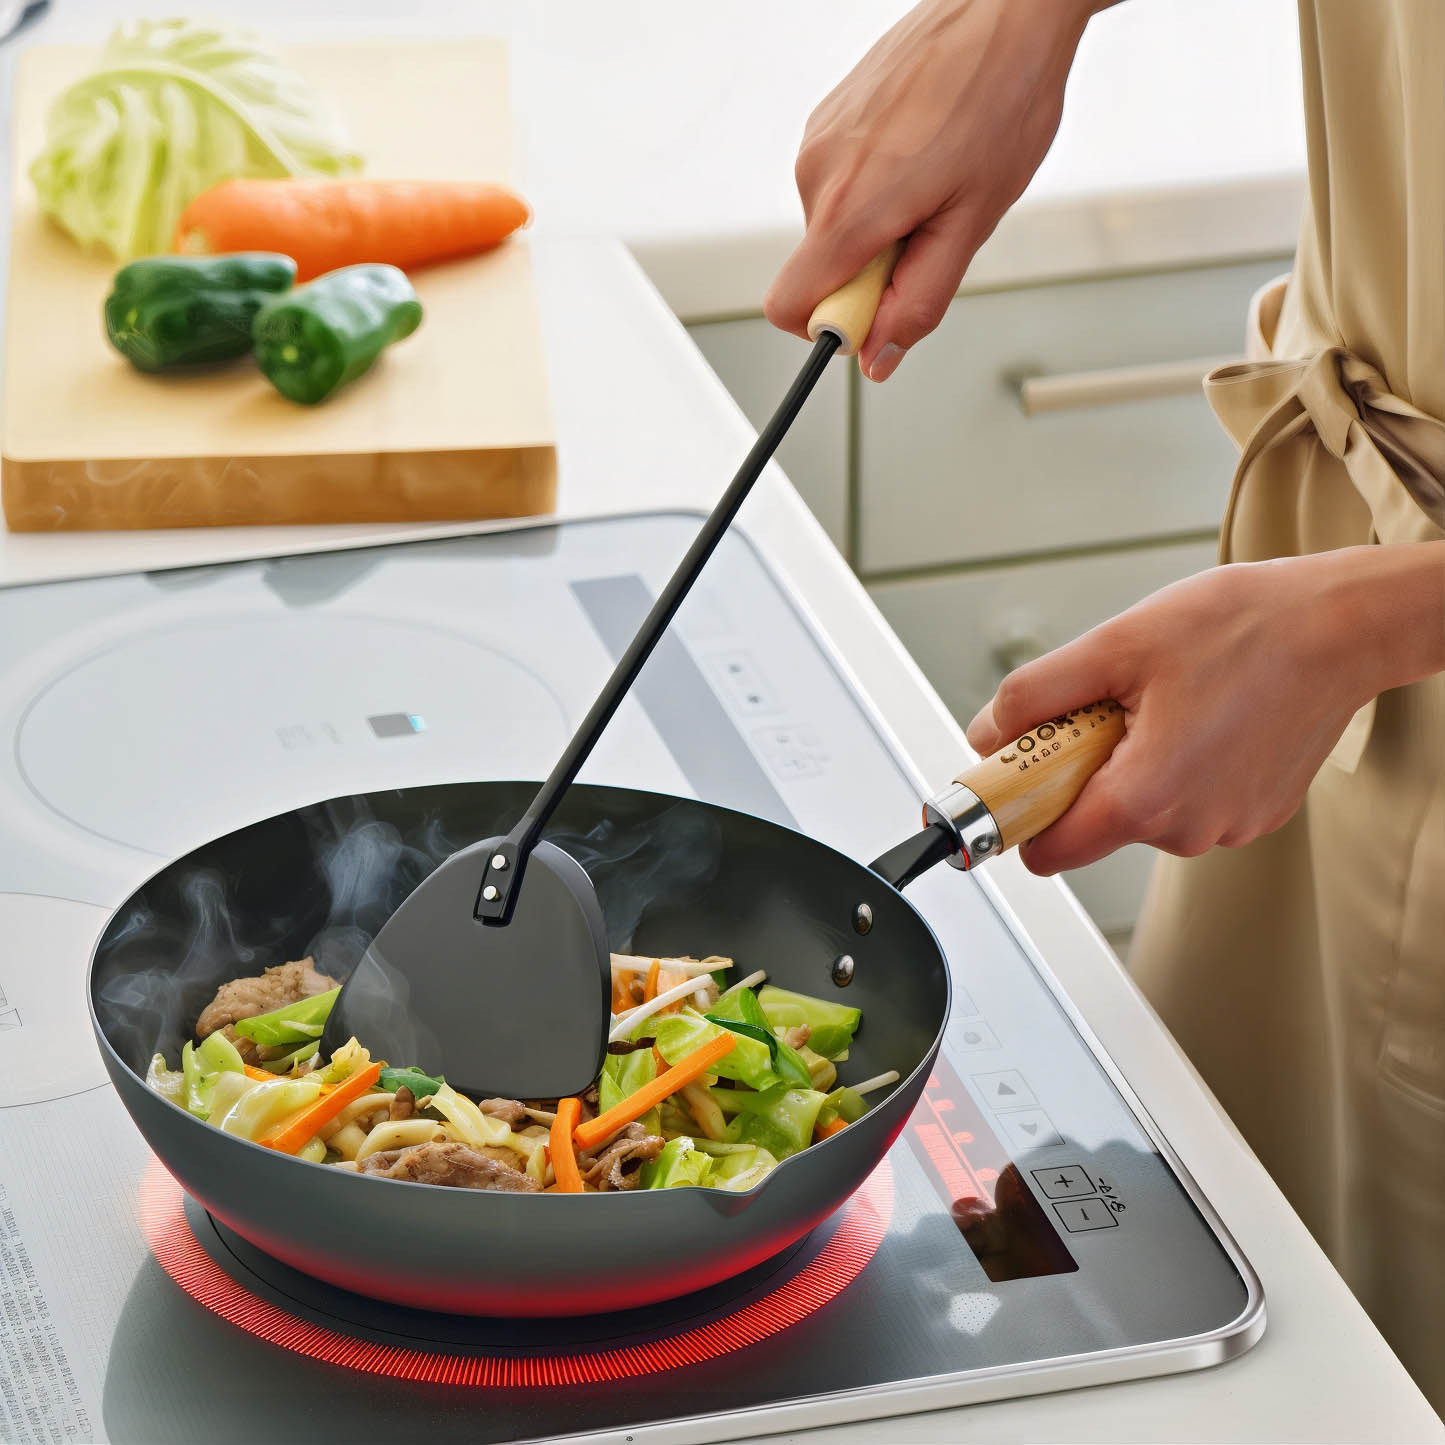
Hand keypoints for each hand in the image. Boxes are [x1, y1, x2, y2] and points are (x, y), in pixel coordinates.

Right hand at [764, 0, 1100, 380]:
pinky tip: (923, 150)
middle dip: (871, 271)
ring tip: (936, 177)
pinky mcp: (827, 118)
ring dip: (879, 225)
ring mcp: (819, 140)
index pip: (789, 306)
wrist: (1007, 6)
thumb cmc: (1001, 98)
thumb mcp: (973, 222)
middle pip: (819, 270)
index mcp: (848, 207)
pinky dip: (876, 188)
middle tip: (933, 227)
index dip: (831, 326)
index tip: (877, 311)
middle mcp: (817, 173)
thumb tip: (879, 356)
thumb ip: (919, 300)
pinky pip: (840, 185)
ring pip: (834, 227)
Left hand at [963, 546, 1444, 875]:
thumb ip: (1035, 697)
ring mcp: (1227, 826)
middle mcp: (1188, 830)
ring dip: (1132, 762)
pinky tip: (1202, 712)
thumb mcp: (1113, 646)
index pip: (1047, 852)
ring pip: (1141, 809)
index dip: (1021, 813)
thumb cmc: (1242, 628)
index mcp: (1145, 799)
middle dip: (1082, 770)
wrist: (1342, 624)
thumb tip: (988, 734)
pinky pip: (1187, 799)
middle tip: (1109, 705)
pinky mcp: (1255, 813)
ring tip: (1167, 700)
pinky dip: (1177, 763)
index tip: (1017, 774)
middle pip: (1092, 823)